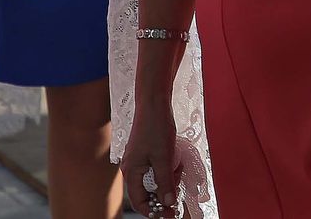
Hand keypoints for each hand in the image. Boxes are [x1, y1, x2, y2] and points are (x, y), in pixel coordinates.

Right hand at [122, 103, 181, 217]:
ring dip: (168, 177)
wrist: (154, 103)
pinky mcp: (145, 152)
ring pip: (154, 179)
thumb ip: (165, 182)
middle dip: (164, 193)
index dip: (154, 210)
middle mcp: (131, 168)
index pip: (140, 201)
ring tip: (178, 166)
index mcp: (131, 172)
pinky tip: (175, 159)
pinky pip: (156, 168)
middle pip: (147, 191)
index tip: (169, 215)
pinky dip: (167, 167)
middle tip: (179, 194)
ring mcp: (137, 160)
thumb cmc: (156, 128)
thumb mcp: (164, 158)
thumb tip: (168, 203)